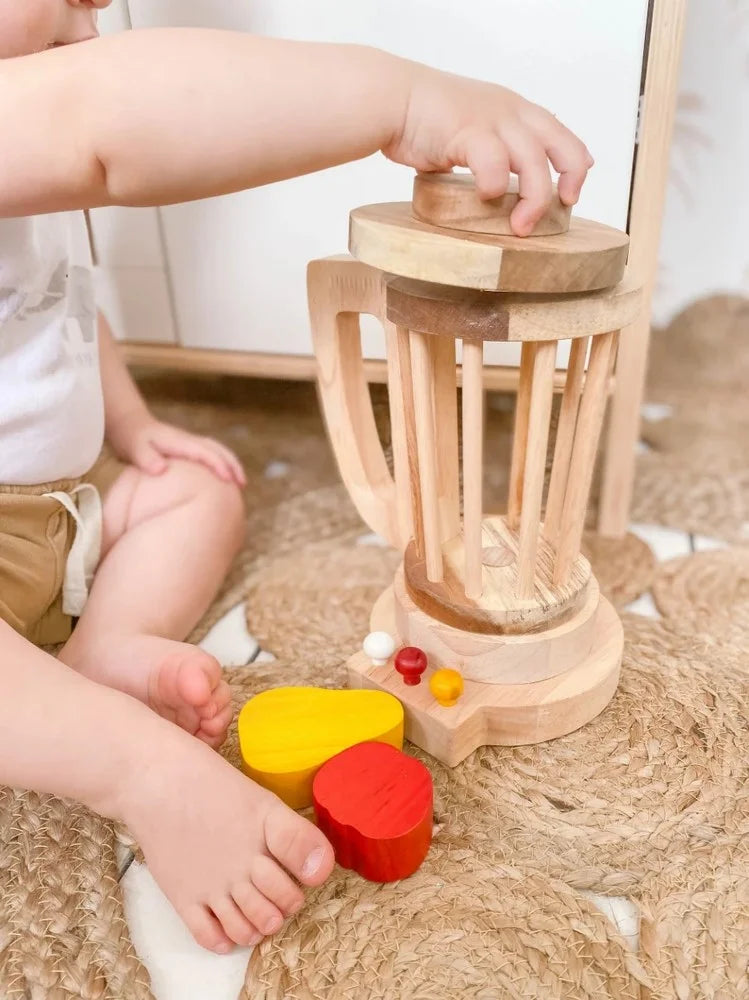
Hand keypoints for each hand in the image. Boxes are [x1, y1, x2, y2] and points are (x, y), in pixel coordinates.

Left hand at [109, 412, 246, 486]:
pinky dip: (222, 464)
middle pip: (218, 449)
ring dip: (231, 464)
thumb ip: (146, 459)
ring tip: (240, 483)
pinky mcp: (189, 448)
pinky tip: (222, 480)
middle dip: (233, 465)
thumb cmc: (131, 439)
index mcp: (180, 442)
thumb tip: (161, 470)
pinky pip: (211, 455)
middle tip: (243, 484)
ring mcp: (190, 443)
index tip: (228, 480)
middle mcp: (189, 440)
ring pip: (218, 451)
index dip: (218, 465)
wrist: (130, 424)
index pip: (205, 453)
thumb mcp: (134, 449)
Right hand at [382, 65, 593, 236]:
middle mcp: (509, 111)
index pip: (559, 131)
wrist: (390, 98)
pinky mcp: (468, 132)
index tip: (573, 189)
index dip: (574, 161)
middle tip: (564, 207)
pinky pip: (494, 164)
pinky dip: (494, 186)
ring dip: (533, 198)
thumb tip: (490, 192)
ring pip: (532, 161)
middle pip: (559, 144)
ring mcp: (490, 120)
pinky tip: (484, 197)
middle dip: (569, 178)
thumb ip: (486, 153)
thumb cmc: (422, 120)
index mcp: (512, 109)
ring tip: (521, 226)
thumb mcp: (468, 129)